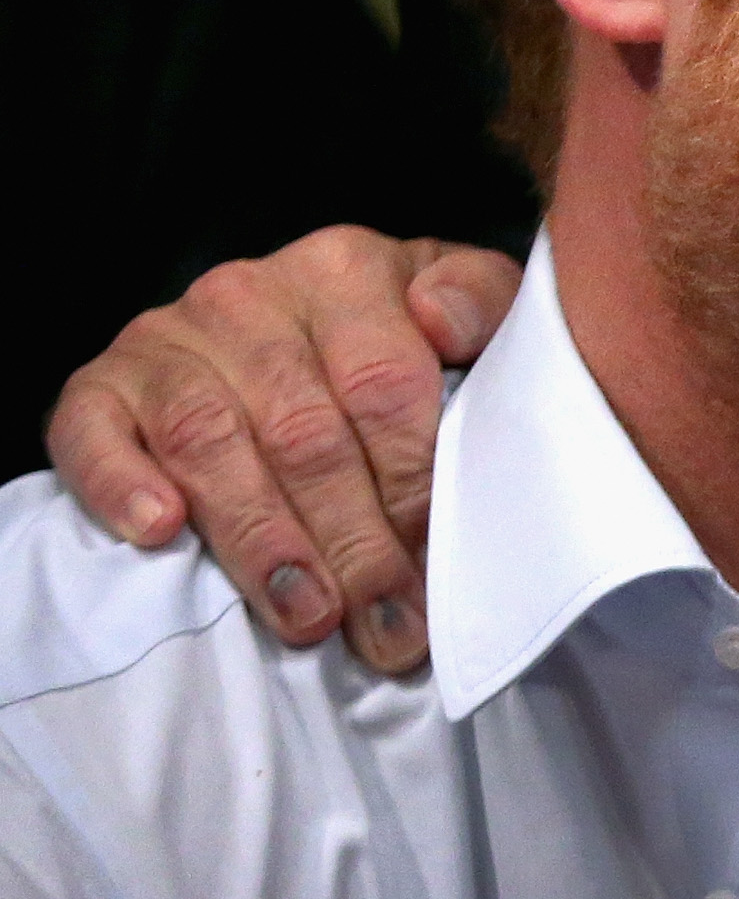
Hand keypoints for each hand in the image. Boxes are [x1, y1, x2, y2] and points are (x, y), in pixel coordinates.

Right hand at [47, 228, 524, 673]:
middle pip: (305, 432)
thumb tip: (444, 322)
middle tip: (386, 628)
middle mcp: (249, 295)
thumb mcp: (465, 308)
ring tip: (308, 616)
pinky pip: (93, 431)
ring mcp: (166, 338)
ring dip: (262, 540)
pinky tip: (159, 533)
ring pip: (212, 444)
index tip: (440, 567)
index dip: (413, 484)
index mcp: (345, 270)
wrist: (280, 325)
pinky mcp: (100, 385)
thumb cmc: (393, 336)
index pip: (383, 386)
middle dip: (353, 543)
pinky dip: (121, 482)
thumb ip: (485, 304)